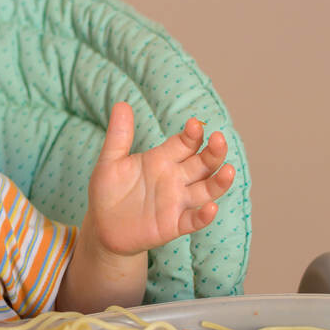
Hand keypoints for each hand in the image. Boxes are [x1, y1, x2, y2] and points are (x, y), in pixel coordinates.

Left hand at [85, 102, 235, 256]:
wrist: (102, 226)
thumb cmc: (108, 192)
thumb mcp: (109, 162)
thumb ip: (118, 136)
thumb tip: (121, 103)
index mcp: (162, 159)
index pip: (185, 143)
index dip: (193, 134)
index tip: (194, 125)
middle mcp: (175, 179)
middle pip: (203, 163)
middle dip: (214, 152)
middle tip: (218, 139)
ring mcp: (177, 202)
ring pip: (207, 189)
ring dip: (219, 181)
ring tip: (228, 170)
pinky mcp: (173, 225)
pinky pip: (194, 220)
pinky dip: (204, 215)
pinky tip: (211, 207)